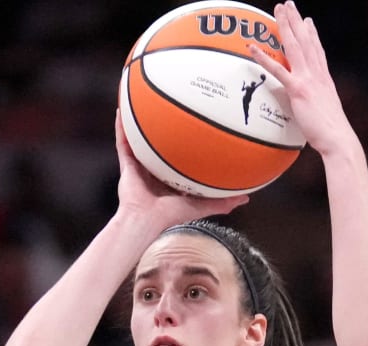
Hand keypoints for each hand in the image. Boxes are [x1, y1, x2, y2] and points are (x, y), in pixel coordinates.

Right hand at [113, 109, 248, 226]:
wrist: (146, 219)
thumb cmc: (171, 214)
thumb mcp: (202, 205)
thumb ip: (222, 202)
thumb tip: (246, 198)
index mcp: (171, 180)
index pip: (178, 159)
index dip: (185, 146)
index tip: (195, 131)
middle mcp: (155, 171)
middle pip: (160, 146)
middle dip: (165, 131)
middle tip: (171, 112)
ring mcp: (140, 166)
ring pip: (140, 140)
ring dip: (141, 124)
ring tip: (143, 103)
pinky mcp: (126, 164)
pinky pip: (123, 142)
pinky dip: (121, 127)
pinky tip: (123, 110)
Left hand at [249, 1, 356, 156]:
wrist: (338, 138)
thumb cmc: (330, 131)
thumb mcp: (323, 111)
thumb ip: (314, 103)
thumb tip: (306, 104)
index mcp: (324, 78)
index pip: (317, 51)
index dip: (312, 34)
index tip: (308, 20)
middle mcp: (317, 74)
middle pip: (305, 41)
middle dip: (296, 21)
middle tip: (289, 5)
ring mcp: (308, 79)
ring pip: (294, 46)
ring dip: (285, 26)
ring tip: (278, 10)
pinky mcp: (298, 89)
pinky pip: (277, 70)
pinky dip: (263, 57)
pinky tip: (252, 47)